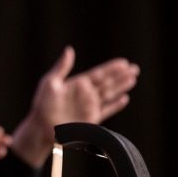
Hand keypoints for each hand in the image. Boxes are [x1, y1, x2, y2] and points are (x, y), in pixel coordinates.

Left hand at [12, 47, 139, 166]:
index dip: (112, 68)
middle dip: (121, 75)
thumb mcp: (50, 82)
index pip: (99, 73)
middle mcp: (86, 93)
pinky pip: (107, 110)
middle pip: (108, 82)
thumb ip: (62, 67)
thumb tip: (70, 49)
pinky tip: (124, 99)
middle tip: (135, 68)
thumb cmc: (42, 104)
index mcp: (78, 83)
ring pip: (110, 94)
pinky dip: (116, 105)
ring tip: (133, 78)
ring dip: (121, 87)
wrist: (42, 127)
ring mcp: (90, 106)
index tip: (124, 62)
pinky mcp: (91, 119)